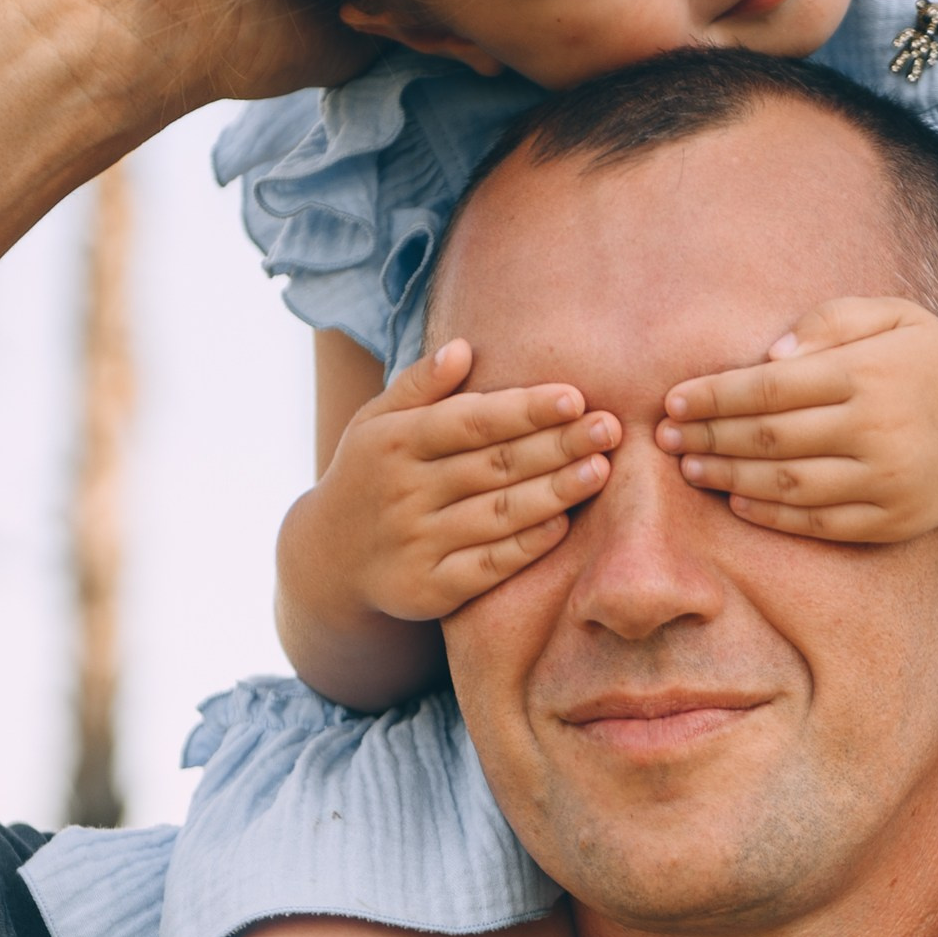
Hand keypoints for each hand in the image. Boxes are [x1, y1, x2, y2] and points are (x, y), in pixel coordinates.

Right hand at [282, 338, 618, 631]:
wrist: (327, 559)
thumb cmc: (370, 475)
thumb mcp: (376, 423)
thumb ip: (419, 387)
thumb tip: (462, 348)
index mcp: (394, 441)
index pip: (468, 421)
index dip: (523, 409)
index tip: (575, 396)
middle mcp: (404, 491)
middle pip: (493, 465)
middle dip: (556, 445)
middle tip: (610, 429)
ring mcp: (416, 542)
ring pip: (497, 514)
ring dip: (553, 492)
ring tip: (600, 470)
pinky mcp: (428, 588)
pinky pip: (487, 566)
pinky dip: (525, 546)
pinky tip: (563, 524)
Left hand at [658, 296, 937, 541]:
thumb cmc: (930, 362)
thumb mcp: (893, 315)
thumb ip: (829, 322)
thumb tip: (766, 356)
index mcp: (867, 372)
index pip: (770, 386)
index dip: (715, 396)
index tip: (675, 401)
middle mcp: (874, 428)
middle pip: (769, 438)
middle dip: (709, 438)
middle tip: (666, 438)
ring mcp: (882, 480)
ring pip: (785, 485)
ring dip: (728, 479)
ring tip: (690, 468)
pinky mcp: (889, 520)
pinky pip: (816, 522)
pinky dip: (770, 515)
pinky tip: (736, 501)